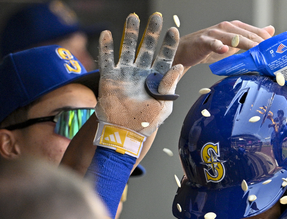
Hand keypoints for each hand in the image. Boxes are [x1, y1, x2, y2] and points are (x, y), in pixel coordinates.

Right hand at [96, 12, 183, 136]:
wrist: (125, 133)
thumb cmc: (147, 123)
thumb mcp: (163, 105)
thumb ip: (170, 85)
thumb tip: (179, 66)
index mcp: (157, 80)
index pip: (165, 57)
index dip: (169, 44)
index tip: (173, 30)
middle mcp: (142, 73)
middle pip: (148, 48)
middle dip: (152, 33)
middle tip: (156, 17)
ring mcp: (125, 74)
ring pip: (128, 49)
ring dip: (130, 33)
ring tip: (134, 17)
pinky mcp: (110, 78)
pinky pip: (107, 59)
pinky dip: (106, 47)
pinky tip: (107, 33)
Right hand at [173, 20, 274, 71]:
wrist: (188, 52)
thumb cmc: (211, 47)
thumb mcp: (234, 43)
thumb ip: (252, 37)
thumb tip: (270, 30)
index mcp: (236, 28)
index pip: (255, 33)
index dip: (267, 41)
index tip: (278, 51)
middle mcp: (227, 28)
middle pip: (247, 35)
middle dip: (260, 44)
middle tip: (271, 55)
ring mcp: (215, 33)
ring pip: (233, 37)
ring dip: (245, 43)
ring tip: (256, 50)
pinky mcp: (203, 41)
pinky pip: (212, 43)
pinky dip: (217, 46)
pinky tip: (223, 50)